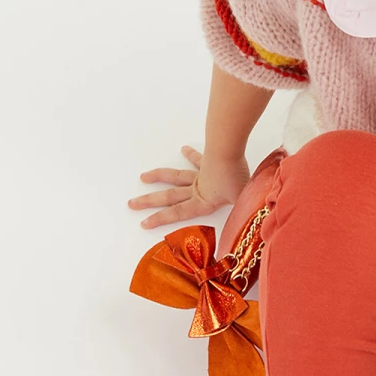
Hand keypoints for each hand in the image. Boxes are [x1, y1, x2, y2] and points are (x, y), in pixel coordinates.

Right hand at [128, 145, 248, 228]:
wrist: (232, 149)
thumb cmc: (238, 178)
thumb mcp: (241, 203)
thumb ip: (240, 215)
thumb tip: (244, 226)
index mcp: (202, 201)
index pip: (177, 213)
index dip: (160, 219)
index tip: (143, 223)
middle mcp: (197, 188)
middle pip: (169, 196)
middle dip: (149, 201)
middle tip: (131, 203)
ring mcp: (201, 174)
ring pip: (175, 176)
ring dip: (159, 177)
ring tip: (143, 177)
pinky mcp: (209, 160)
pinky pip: (198, 159)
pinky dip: (191, 154)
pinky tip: (183, 149)